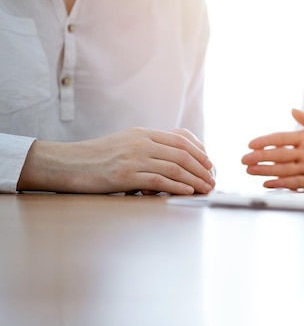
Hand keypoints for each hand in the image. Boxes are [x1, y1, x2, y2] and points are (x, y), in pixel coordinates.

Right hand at [17, 127, 215, 194]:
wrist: (67, 164)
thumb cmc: (97, 158)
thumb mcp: (125, 143)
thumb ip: (148, 146)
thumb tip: (173, 158)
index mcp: (142, 133)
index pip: (180, 140)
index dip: (199, 152)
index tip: (210, 164)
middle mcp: (141, 143)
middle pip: (182, 154)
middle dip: (202, 168)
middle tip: (213, 180)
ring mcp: (134, 158)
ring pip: (175, 167)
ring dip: (195, 179)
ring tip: (206, 188)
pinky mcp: (126, 176)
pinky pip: (160, 181)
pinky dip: (178, 187)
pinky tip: (189, 192)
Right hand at [242, 109, 303, 189]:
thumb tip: (293, 111)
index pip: (281, 139)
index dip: (266, 141)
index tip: (251, 144)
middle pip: (278, 155)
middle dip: (260, 158)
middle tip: (244, 160)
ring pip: (283, 169)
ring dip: (267, 171)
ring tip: (251, 172)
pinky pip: (295, 182)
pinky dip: (282, 184)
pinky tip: (270, 184)